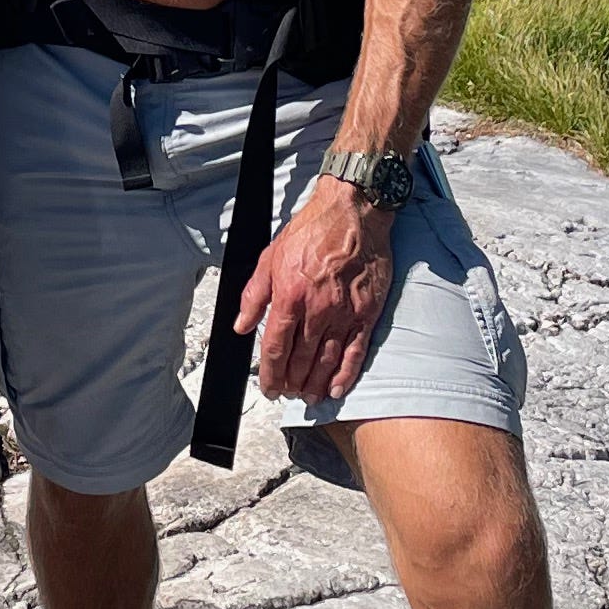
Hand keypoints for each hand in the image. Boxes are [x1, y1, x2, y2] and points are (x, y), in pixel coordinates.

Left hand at [234, 183, 396, 404]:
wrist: (353, 213)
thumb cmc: (312, 231)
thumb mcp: (270, 258)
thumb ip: (254, 295)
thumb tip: (241, 325)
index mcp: (289, 297)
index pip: (275, 348)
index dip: (270, 374)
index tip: (269, 388)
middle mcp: (317, 310)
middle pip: (300, 360)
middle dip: (291, 382)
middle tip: (287, 393)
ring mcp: (344, 314)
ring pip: (326, 361)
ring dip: (314, 384)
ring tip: (307, 396)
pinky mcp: (367, 314)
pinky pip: (355, 353)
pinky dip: (345, 375)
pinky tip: (335, 388)